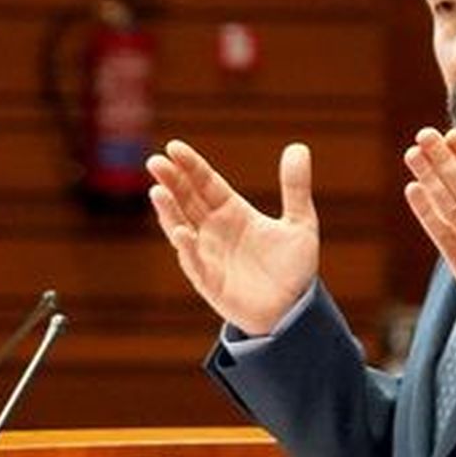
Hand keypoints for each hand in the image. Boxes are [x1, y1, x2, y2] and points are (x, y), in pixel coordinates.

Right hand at [146, 139, 318, 335]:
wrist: (294, 310)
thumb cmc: (293, 268)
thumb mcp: (300, 222)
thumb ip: (295, 186)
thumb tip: (299, 147)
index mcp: (233, 212)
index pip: (205, 183)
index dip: (190, 165)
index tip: (174, 146)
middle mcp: (214, 230)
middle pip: (187, 200)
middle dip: (171, 181)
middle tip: (155, 162)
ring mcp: (208, 255)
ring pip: (181, 227)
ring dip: (168, 210)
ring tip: (157, 191)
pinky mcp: (209, 281)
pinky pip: (194, 262)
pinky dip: (187, 248)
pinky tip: (182, 232)